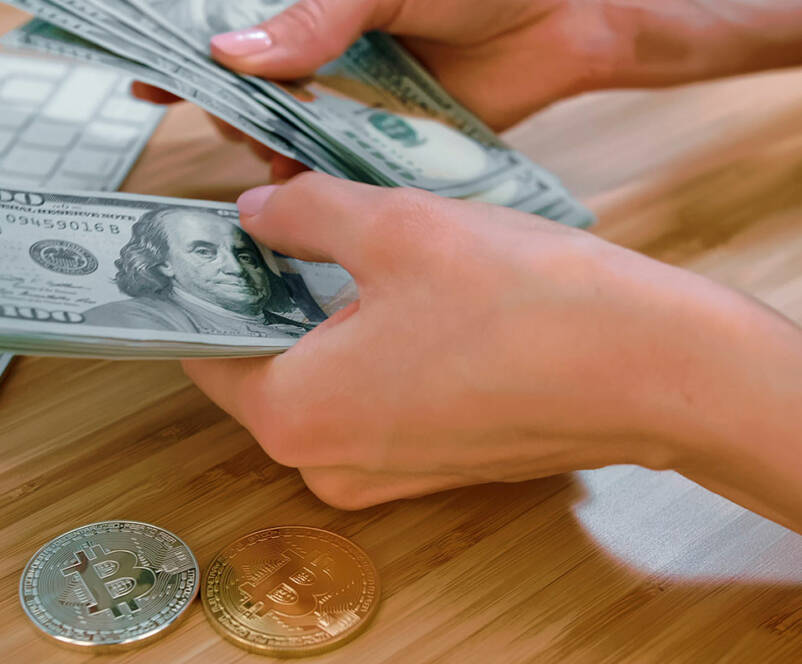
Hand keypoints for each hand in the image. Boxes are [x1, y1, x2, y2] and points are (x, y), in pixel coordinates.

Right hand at [136, 0, 801, 176]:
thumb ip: (317, 17)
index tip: (138, 77)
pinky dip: (312, 181)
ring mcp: (354, 101)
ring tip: (248, 167)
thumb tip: (233, 51)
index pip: (230, 27)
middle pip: (248, 89)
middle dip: (220, 108)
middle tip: (204, 124)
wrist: (569, 18)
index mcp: (314, 9)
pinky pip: (336, 166)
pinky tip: (296, 191)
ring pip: (286, 134)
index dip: (179, 48)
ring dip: (262, 153)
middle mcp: (325, 55)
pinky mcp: (388, 142)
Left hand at [182, 173, 801, 520]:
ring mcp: (384, 474)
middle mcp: (329, 463)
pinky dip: (375, 352)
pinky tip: (414, 302)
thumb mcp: (392, 226)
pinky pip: (374, 401)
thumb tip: (258, 214)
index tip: (215, 244)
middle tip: (290, 228)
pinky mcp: (432, 465)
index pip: (205, 352)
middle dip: (273, 298)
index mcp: (294, 415)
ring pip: (324, 382)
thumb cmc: (521, 303)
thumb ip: (302, 214)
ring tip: (359, 256)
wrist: (649, 370)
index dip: (206, 290)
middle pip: (264, 368)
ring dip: (329, 321)